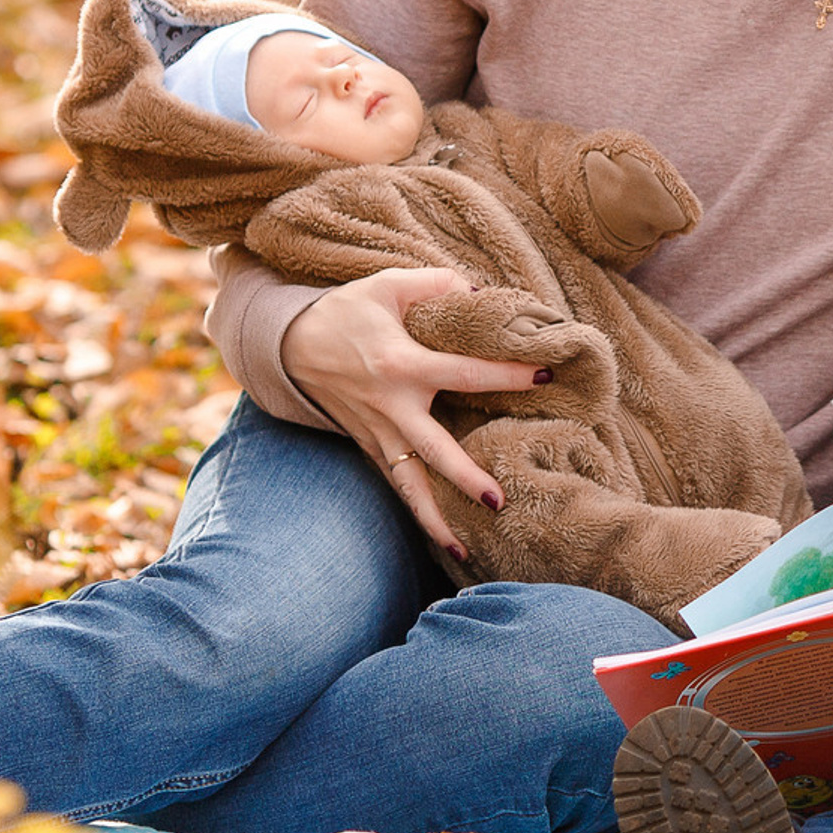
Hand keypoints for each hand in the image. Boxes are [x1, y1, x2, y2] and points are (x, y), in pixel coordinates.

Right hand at [279, 268, 548, 558]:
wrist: (288, 346)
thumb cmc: (345, 312)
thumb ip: (436, 285)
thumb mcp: (387, 285)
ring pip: (408, 483)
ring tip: (464, 548)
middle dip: (465, 476)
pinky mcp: (368, 446)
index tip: (545, 376)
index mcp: (399, 364)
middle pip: (433, 449)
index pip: (463, 373)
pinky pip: (396, 482)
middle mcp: (389, 407)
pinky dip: (417, 512)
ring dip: (434, 517)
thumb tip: (482, 294)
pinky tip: (444, 539)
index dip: (505, 374)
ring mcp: (376, 433)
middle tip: (499, 499)